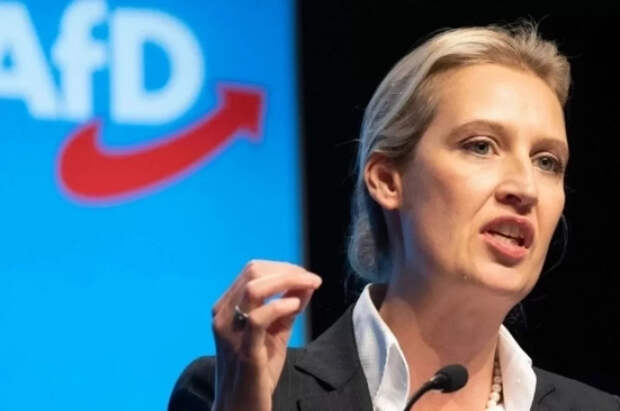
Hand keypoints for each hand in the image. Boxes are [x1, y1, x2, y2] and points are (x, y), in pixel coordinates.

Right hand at [210, 260, 321, 410]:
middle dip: (288, 270)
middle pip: (253, 272)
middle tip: (312, 279)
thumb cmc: (257, 372)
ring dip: (287, 280)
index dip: (283, 268)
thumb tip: (306, 284)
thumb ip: (288, 309)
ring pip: (254, 288)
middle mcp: (223, 315)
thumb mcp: (274, 333)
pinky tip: (296, 305)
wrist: (240, 408)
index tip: (306, 276)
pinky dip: (280, 305)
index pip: (252, 271)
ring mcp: (230, 332)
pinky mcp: (243, 350)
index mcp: (227, 308)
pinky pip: (258, 317)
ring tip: (309, 286)